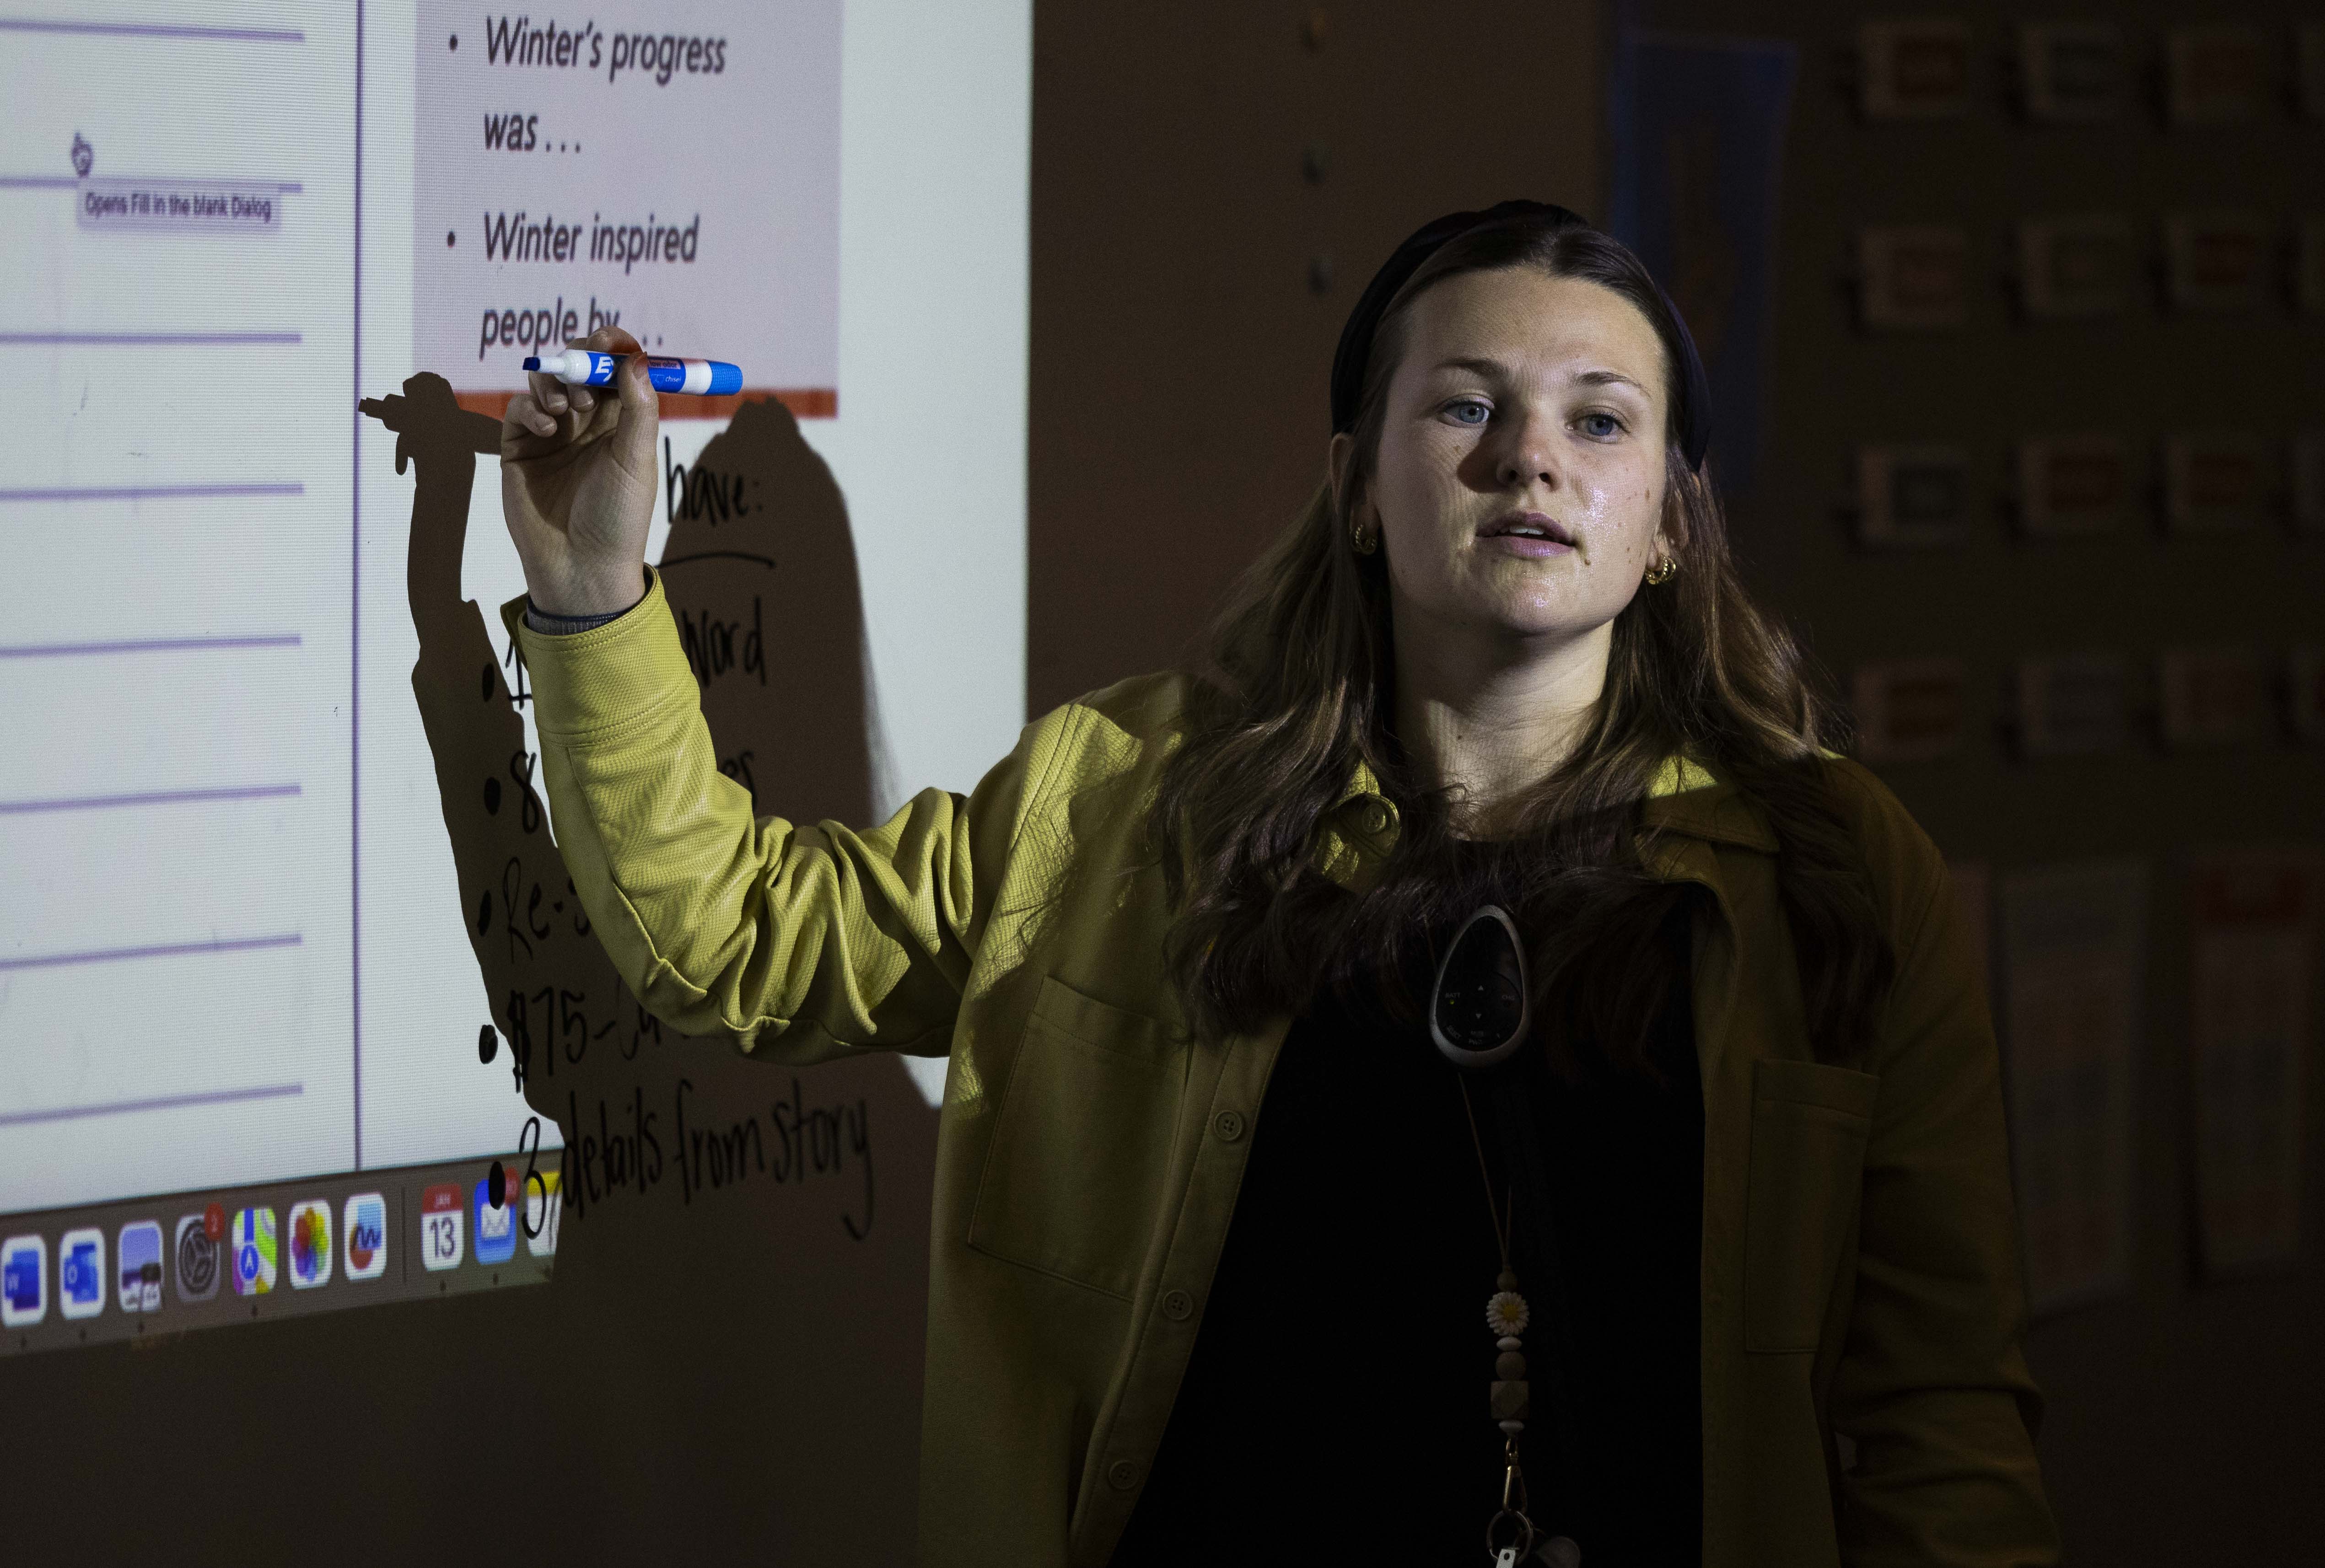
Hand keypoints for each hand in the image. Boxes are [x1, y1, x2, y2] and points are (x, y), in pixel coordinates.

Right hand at [499, 326, 658, 616]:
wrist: (581, 566)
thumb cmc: (618, 518)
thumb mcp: (636, 460)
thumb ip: (638, 408)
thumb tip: (637, 357)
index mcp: (622, 422)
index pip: (617, 370)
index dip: (614, 348)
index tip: (611, 340)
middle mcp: (587, 421)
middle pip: (579, 366)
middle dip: (581, 357)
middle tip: (585, 365)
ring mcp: (551, 432)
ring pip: (547, 380)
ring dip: (557, 382)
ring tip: (569, 409)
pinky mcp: (519, 446)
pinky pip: (520, 408)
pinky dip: (532, 407)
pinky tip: (548, 425)